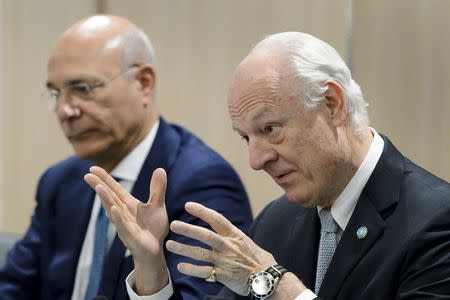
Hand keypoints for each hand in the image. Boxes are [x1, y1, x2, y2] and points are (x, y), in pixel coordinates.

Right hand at [84, 166, 168, 293]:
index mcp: (128, 204)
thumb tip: (160, 169)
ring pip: (113, 211)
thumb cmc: (153, 228)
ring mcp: (125, 225)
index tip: (92, 168)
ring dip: (106, 200)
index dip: (105, 179)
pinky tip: (114, 209)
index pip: (115, 189)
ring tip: (99, 188)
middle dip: (100, 186)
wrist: (155, 250)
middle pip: (110, 197)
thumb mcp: (157, 205)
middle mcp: (123, 213)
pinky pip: (123, 227)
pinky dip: (118, 218)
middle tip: (88, 175)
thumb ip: (157, 188)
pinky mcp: (131, 237)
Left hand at [166, 202, 276, 295]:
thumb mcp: (245, 241)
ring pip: (201, 253)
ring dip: (184, 248)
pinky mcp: (224, 275)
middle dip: (188, 229)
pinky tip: (180, 266)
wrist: (268, 277)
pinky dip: (192, 269)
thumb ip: (230, 235)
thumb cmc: (258, 259)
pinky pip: (205, 272)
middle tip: (173, 224)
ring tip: (170, 244)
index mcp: (234, 235)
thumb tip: (219, 226)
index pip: (216, 219)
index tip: (188, 205)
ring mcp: (226, 261)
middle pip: (206, 235)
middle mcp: (229, 246)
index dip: (202, 211)